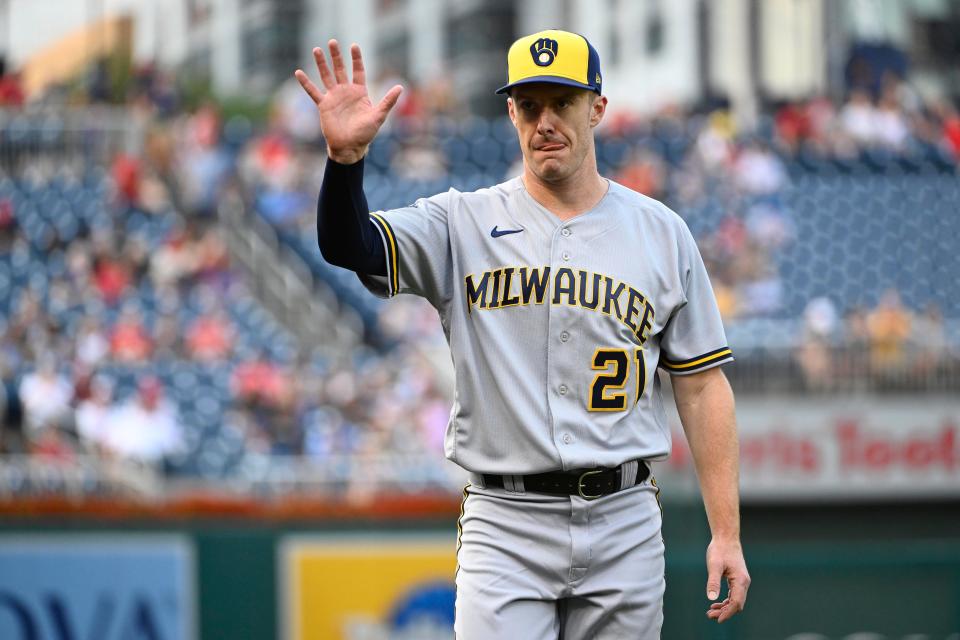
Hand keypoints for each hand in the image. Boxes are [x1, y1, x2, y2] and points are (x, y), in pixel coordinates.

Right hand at [294, 40, 402, 163]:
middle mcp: (346, 92)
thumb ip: (388, 101)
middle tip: (332, 41)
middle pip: (340, 69)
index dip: (356, 58)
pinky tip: (298, 72)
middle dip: (336, 56)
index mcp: (359, 93)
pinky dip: (306, 83)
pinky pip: (313, 92)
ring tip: (316, 49)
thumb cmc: (365, 133)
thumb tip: (400, 87)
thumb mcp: (379, 116)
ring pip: (326, 76)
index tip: (354, 46)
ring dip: (321, 64)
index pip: (358, 71)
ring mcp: (334, 97)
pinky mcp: (324, 105)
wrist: (349, 147)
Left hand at [705, 537, 749, 622]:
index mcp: (740, 580)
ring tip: (711, 611)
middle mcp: (744, 582)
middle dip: (725, 612)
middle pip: (737, 604)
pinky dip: (726, 601)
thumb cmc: (720, 550)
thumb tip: (711, 598)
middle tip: (709, 615)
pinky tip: (716, 602)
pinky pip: (734, 594)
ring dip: (725, 607)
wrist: (726, 538)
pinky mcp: (737, 579)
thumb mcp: (714, 565)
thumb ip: (713, 581)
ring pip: (735, 600)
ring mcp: (741, 581)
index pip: (736, 602)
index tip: (718, 619)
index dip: (728, 613)